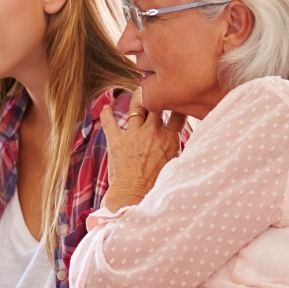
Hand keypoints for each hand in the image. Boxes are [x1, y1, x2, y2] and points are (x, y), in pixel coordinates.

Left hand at [98, 87, 187, 210]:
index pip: (177, 111)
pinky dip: (107, 113)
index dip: (176, 101)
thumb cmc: (158, 186)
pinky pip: (109, 121)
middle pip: (156, 103)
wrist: (135, 198)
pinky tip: (106, 107)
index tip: (175, 97)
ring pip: (135, 106)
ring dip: (137, 98)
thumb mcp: (175, 164)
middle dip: (156, 94)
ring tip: (138, 94)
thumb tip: (182, 137)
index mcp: (170, 139)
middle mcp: (152, 132)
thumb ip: (176, 146)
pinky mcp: (116, 142)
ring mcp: (133, 135)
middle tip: (155, 89)